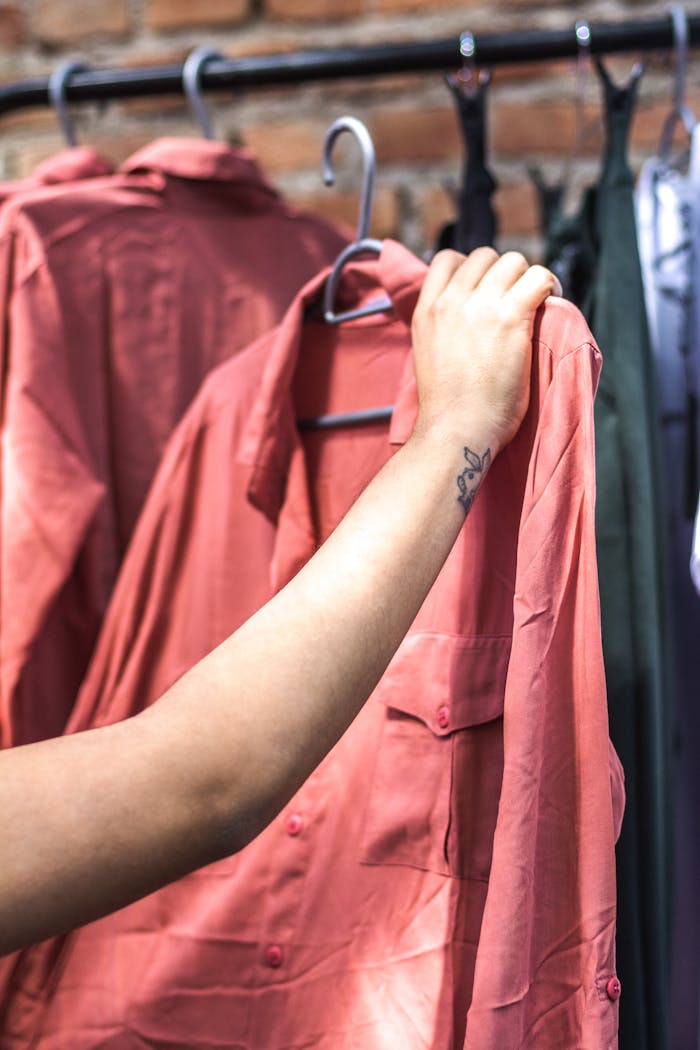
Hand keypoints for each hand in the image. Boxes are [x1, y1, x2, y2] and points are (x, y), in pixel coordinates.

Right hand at [411, 248, 561, 454]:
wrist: (455, 430)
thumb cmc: (447, 408)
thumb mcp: (428, 354)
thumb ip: (442, 328)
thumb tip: (466, 323)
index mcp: (426, 310)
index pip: (447, 259)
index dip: (472, 268)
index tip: (486, 289)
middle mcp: (450, 301)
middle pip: (485, 255)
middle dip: (503, 273)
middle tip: (516, 297)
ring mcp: (479, 306)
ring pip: (513, 261)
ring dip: (527, 277)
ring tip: (536, 299)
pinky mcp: (510, 318)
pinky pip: (539, 278)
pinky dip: (550, 284)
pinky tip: (553, 299)